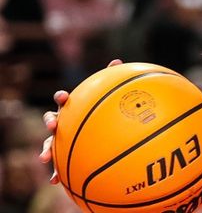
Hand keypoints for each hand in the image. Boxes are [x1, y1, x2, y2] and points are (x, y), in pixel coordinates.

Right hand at [39, 59, 122, 183]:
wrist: (94, 133)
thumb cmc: (96, 112)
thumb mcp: (103, 98)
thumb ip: (109, 80)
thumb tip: (117, 61)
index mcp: (71, 108)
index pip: (62, 100)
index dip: (62, 97)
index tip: (64, 97)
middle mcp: (62, 122)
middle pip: (51, 120)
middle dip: (50, 122)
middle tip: (53, 125)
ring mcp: (60, 138)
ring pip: (49, 143)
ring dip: (46, 149)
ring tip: (44, 157)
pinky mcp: (63, 154)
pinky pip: (58, 165)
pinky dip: (55, 172)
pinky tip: (55, 180)